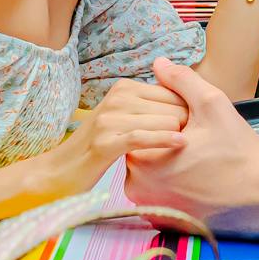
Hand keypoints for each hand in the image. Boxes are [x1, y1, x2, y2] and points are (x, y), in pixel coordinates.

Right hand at [25, 78, 187, 198]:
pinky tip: (179, 145)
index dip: (188, 112)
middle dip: (186, 124)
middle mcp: (118, 97)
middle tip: (194, 142)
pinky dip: (164, 140)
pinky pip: (144, 137)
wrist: (60, 171)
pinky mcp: (106, 141)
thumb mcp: (124, 120)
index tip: (198, 129)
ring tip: (186, 151)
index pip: (174, 92)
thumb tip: (184, 96)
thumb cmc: (99, 147)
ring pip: (164, 120)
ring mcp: (110, 118)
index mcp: (125, 88)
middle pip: (173, 106)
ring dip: (177, 135)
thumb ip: (150, 107)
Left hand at [124, 58, 258, 235]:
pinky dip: (174, 186)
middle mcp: (136, 187)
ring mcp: (149, 208)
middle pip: (143, 152)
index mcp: (141, 157)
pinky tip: (200, 181)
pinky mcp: (163, 222)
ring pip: (151, 174)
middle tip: (200, 147)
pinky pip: (160, 195)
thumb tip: (159, 63)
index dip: (167, 122)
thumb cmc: (237, 151)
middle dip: (165, 145)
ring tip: (200, 163)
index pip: (140, 127)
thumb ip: (181, 81)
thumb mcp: (212, 105)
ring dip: (168, 165)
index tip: (194, 129)